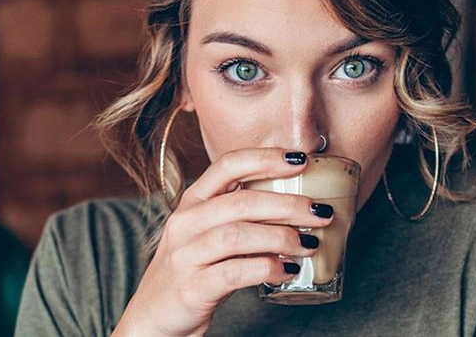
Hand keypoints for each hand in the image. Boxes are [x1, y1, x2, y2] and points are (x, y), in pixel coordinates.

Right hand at [112, 148, 334, 336]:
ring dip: (282, 238)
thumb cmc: (192, 271)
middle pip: (242, 202)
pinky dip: (267, 269)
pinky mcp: (192, 287)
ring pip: (239, 235)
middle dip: (288, 205)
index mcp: (191, 202)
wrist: (154, 318)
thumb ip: (238, 216)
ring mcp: (186, 255)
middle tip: (321, 213)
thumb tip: (296, 205)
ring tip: (309, 244)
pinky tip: (287, 271)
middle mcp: (185, 222)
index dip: (266, 158)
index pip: (227, 164)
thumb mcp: (206, 234)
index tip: (301, 160)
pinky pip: (236, 272)